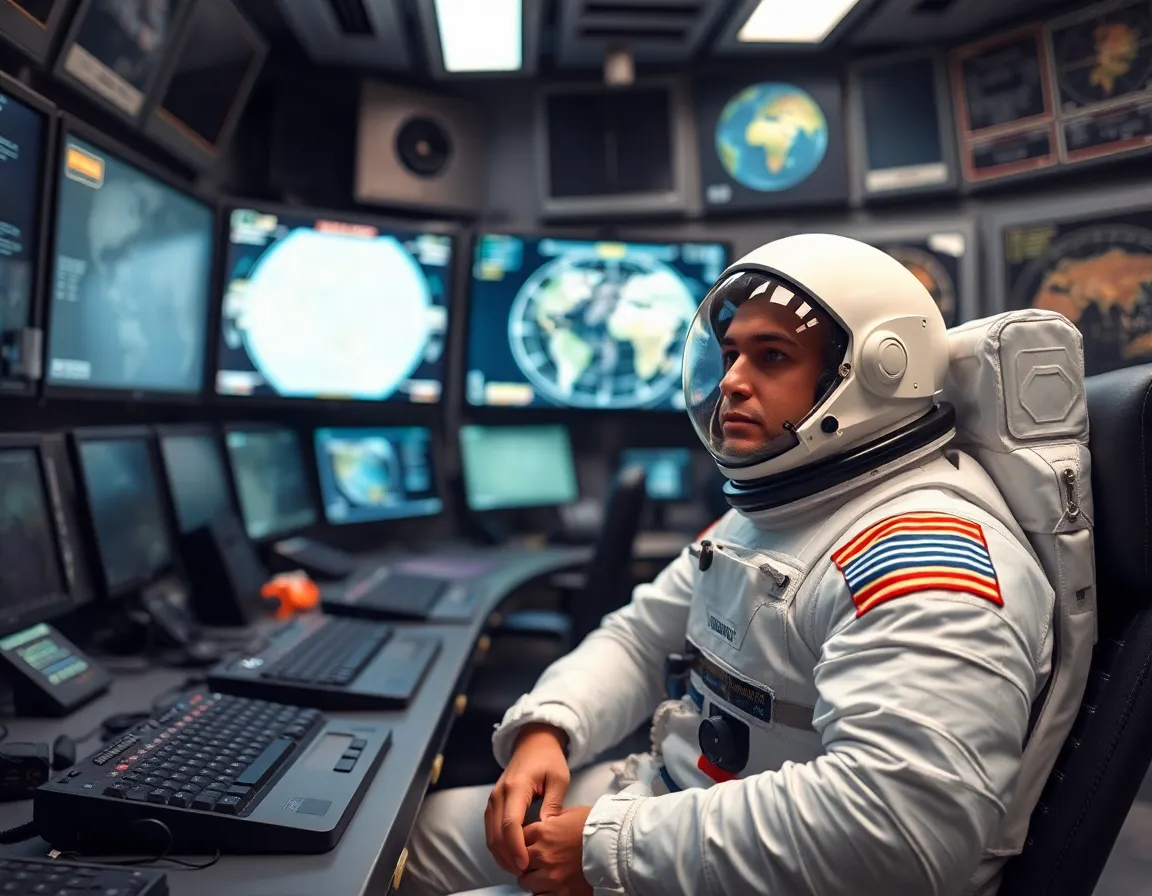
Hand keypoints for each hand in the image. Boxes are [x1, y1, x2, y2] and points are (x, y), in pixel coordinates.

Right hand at [485, 724, 570, 874]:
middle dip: (508, 856)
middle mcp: (499, 794)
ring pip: (490, 834)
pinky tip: (510, 855)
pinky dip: (498, 846)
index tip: (526, 864)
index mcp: (516, 787)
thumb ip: (553, 804)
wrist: (532, 743)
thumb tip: (547, 831)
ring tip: (518, 868)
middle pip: (496, 833)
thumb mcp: (559, 778)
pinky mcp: (492, 803)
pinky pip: (490, 829)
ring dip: (501, 854)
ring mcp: (493, 798)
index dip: (516, 848)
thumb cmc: (548, 760)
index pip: (510, 824)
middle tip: (525, 873)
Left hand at [517, 806, 592, 895]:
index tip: (529, 845)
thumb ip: (549, 822)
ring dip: (533, 879)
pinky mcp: (562, 893)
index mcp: (542, 832)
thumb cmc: (594, 826)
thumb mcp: (568, 814)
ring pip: (526, 883)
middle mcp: (542, 855)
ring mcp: (551, 876)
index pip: (518, 839)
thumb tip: (540, 827)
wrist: (616, 845)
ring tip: (545, 875)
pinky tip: (552, 885)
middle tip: (536, 861)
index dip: (524, 843)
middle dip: (526, 862)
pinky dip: (544, 892)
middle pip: (519, 863)